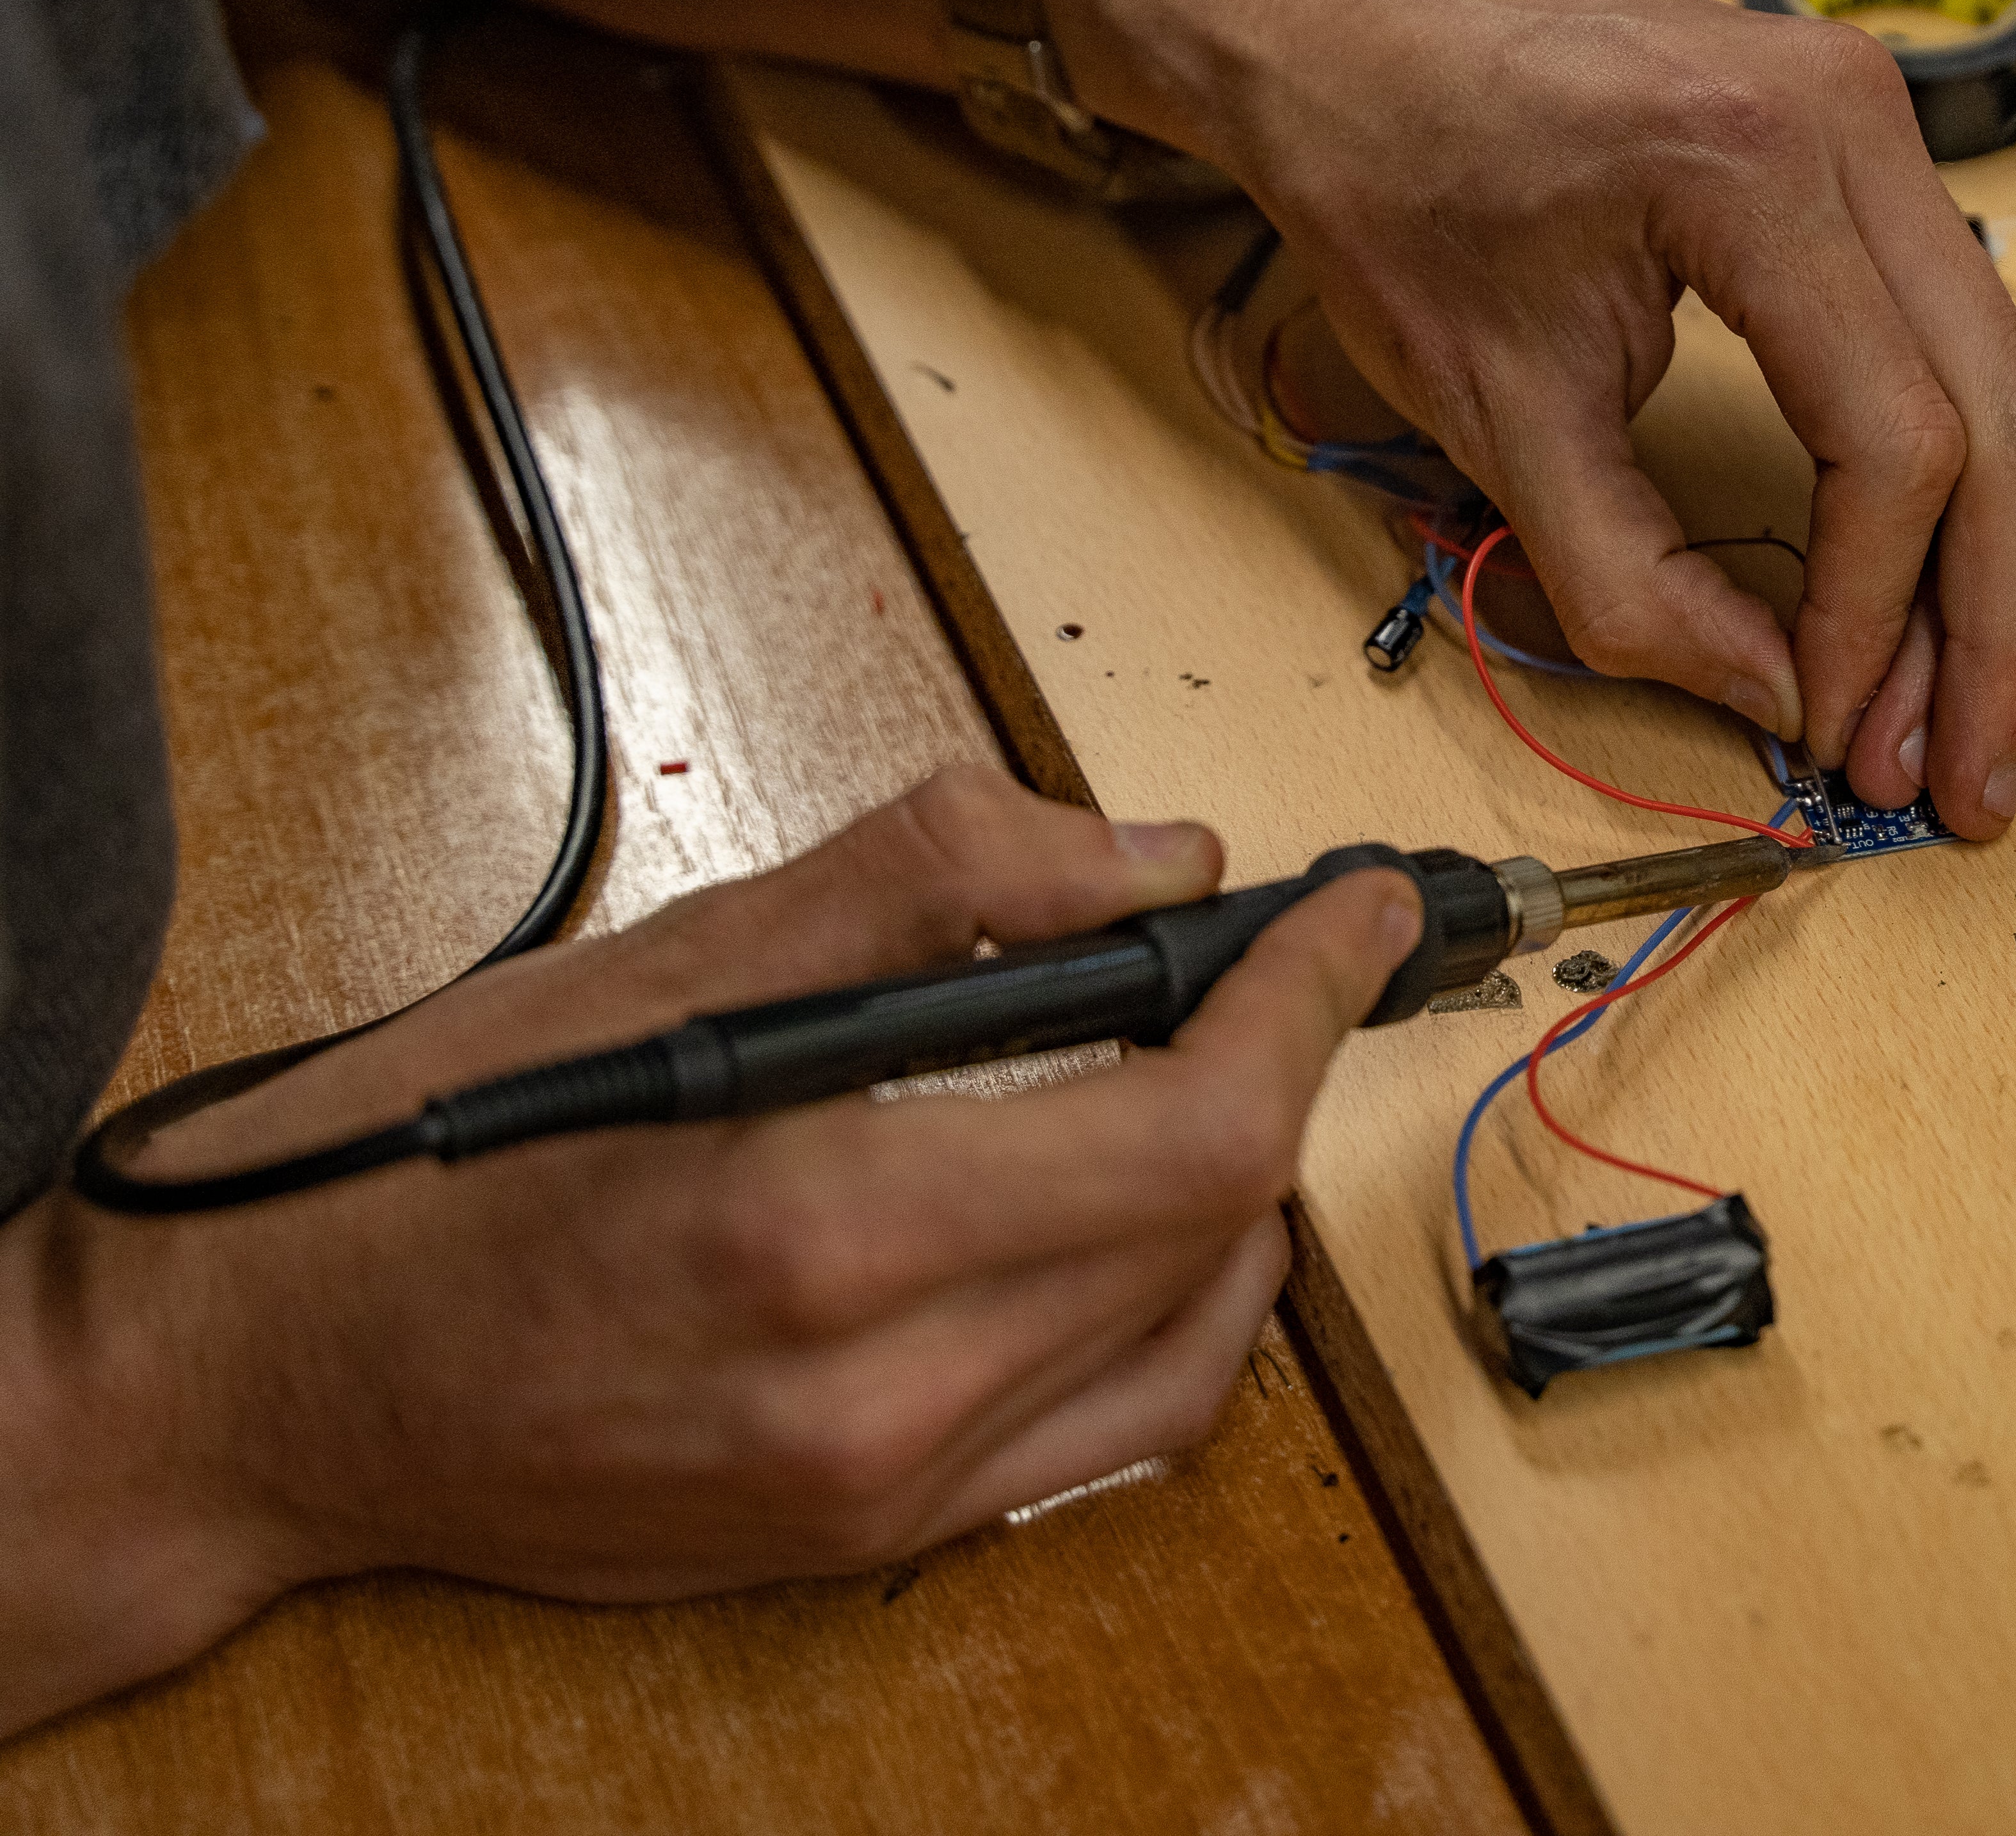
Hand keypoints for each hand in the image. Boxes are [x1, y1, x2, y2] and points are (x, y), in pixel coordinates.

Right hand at [0, 766, 1412, 1738]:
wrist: (274, 1388)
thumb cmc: (436, 1159)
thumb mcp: (678, 954)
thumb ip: (942, 883)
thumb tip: (1151, 856)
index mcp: (825, 1226)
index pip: (1194, 1125)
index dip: (1308, 1003)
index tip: (1356, 915)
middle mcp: (877, 1393)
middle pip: (1216, 1224)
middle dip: (1275, 1071)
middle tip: (1275, 972)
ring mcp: (883, 1492)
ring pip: (1197, 1334)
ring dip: (1237, 1191)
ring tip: (1202, 1075)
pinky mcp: (873, 1544)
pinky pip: (1116, 1429)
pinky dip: (1176, 1309)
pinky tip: (1133, 1216)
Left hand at [1061, 0, 2015, 837]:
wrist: (1346, 39)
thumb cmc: (1393, 186)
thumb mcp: (1493, 414)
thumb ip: (1635, 583)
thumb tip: (1777, 700)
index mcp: (1757, 165)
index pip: (1894, 439)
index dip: (1877, 613)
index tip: (1835, 732)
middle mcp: (1853, 121)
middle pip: (2002, 417)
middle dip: (1987, 623)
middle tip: (1966, 779)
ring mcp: (1877, 121)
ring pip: (2006, 384)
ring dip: (1985, 564)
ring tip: (1949, 717)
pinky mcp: (1868, 150)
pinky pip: (1957, 339)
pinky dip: (1950, 479)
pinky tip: (1921, 591)